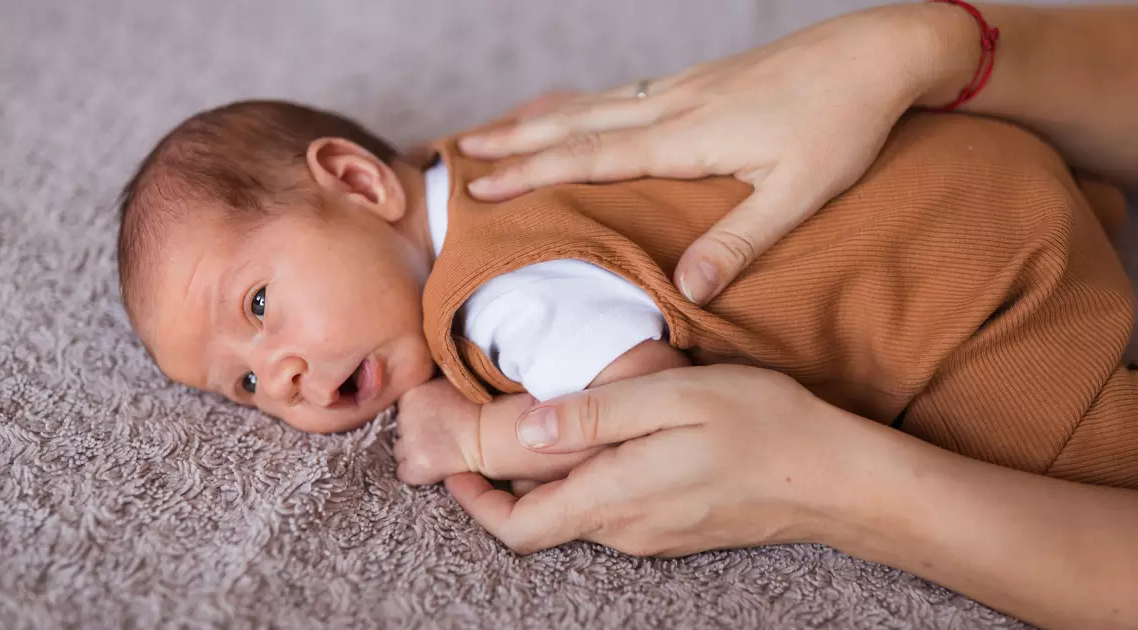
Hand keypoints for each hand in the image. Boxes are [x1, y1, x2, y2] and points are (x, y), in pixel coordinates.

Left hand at [393, 378, 483, 485]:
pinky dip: (416, 473)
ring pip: (400, 453)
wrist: (492, 432)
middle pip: (400, 432)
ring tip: (439, 453)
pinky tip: (435, 467)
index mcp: (411, 395)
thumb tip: (423, 404)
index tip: (434, 424)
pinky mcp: (417, 464)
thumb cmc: (479, 408)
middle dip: (415, 437)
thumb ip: (428, 394)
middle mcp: (405, 417)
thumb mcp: (447, 387)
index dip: (418, 420)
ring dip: (415, 454)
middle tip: (439, 439)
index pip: (402, 412)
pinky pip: (404, 473)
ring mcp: (410, 442)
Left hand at [444, 365, 875, 555]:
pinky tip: (600, 434)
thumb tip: (525, 428)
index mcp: (614, 497)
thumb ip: (597, 415)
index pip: (518, 528)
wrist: (837, 479)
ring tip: (536, 420)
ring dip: (545, 476)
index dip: (472, 501)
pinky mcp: (675, 526)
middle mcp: (625, 528)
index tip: (452, 461)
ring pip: (575, 511)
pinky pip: (610, 507)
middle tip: (482, 430)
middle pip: (540, 520)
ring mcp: (652, 534)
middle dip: (501, 482)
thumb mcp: (675, 399)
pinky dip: (584, 477)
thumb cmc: (762, 426)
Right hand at [458, 4, 958, 304]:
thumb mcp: (801, 191)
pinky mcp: (701, 80)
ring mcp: (684, 87)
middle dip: (514, 142)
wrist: (878, 52)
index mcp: (687, 136)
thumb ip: (741, 240)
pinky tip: (577, 110)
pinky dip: (583, 104)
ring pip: (594, 103)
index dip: (532, 173)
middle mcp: (673, 105)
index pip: (591, 158)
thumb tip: (685, 288)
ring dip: (540, 120)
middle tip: (459, 153)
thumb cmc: (845, 123)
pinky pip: (623, 93)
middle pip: (576, 124)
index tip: (479, 186)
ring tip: (497, 130)